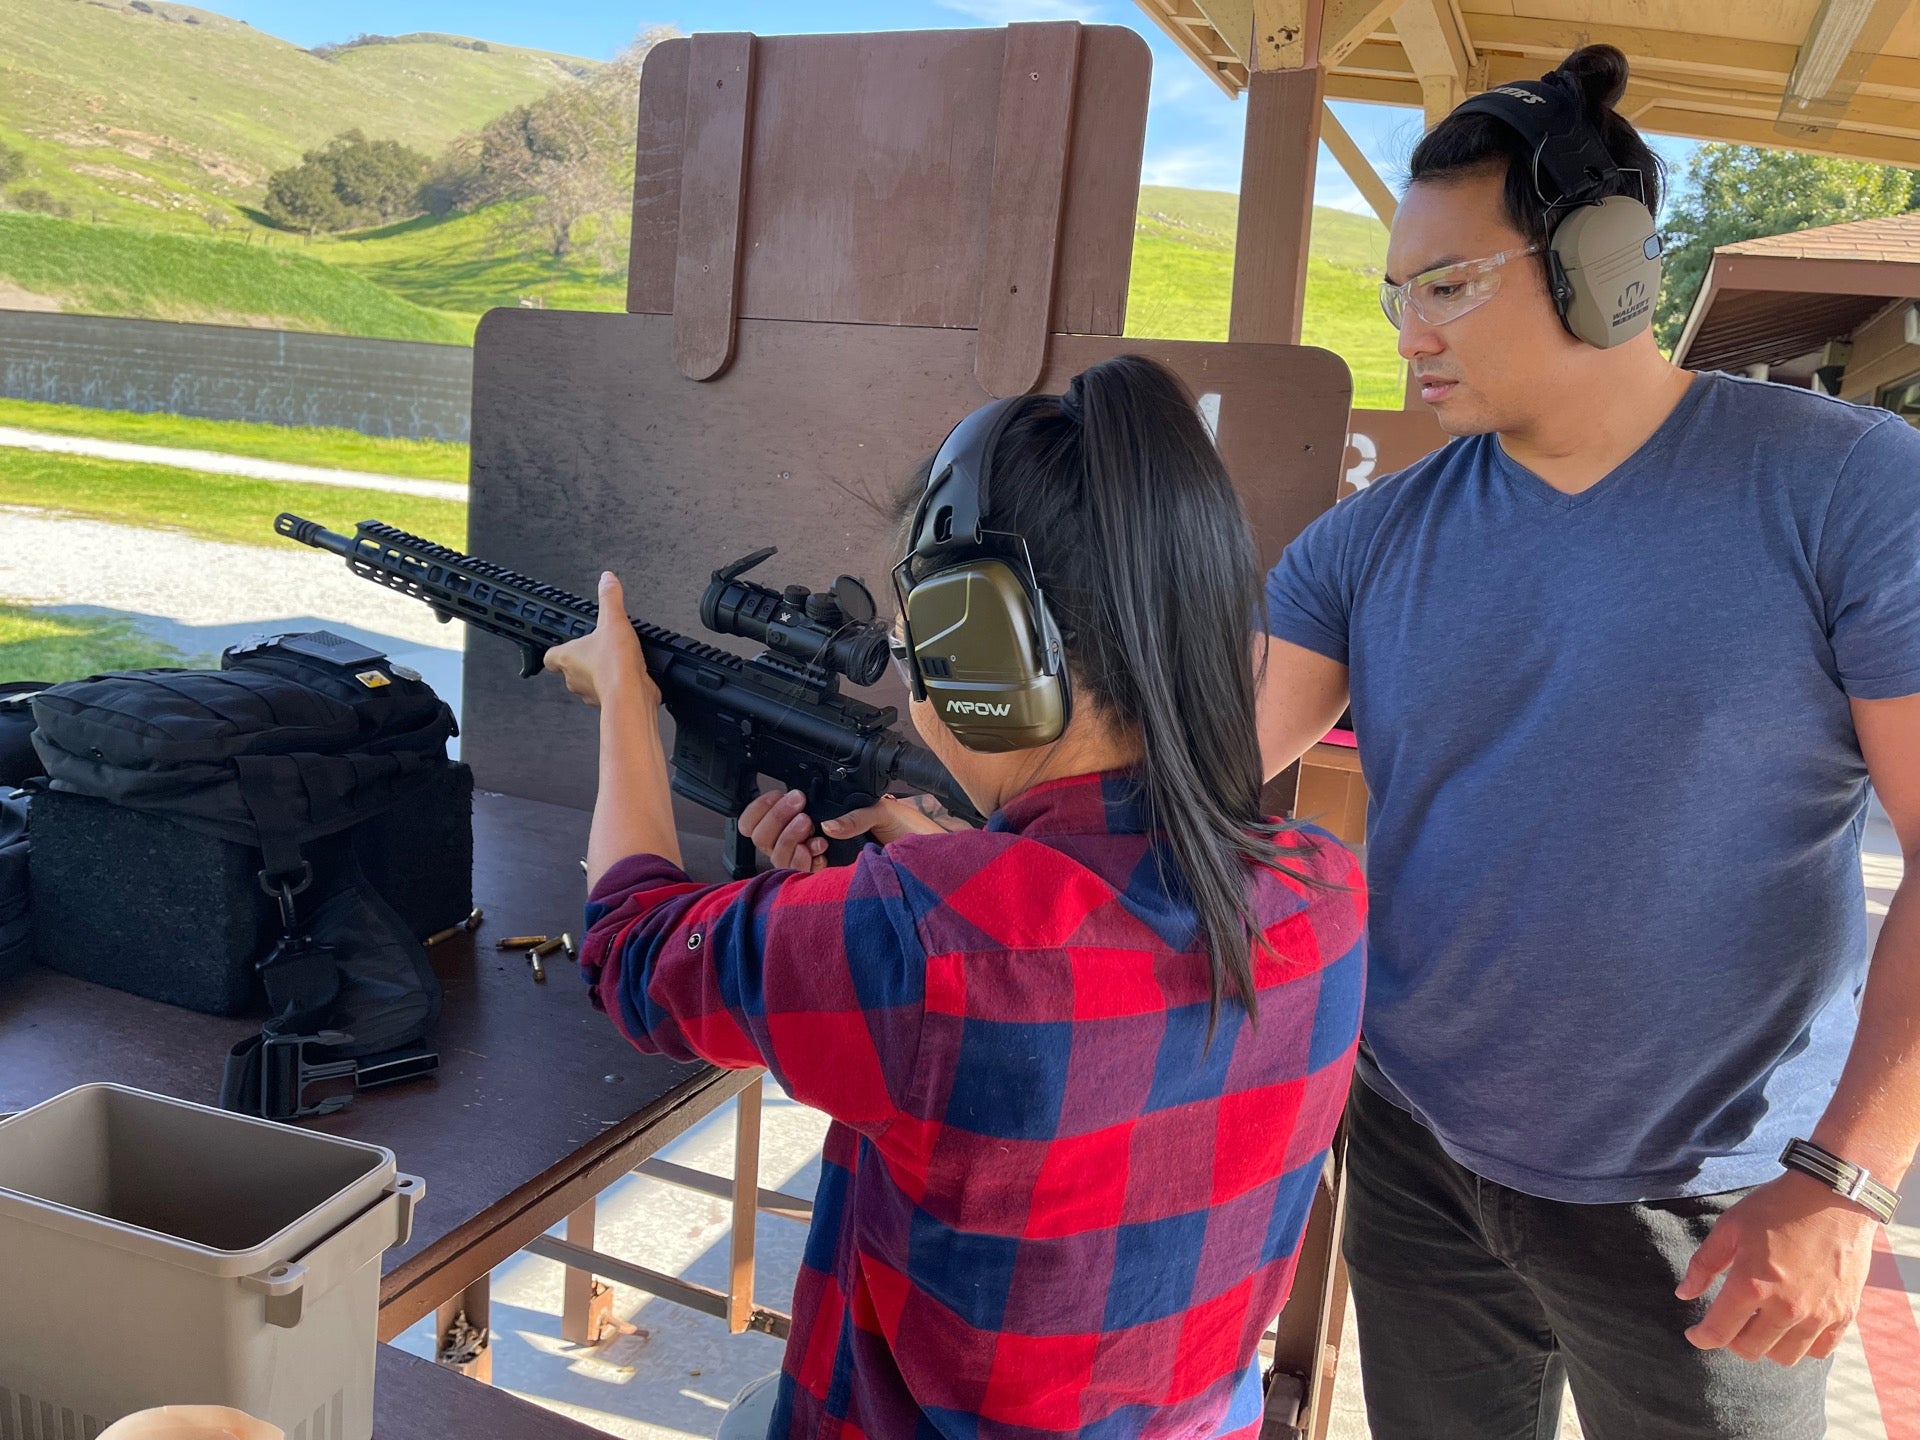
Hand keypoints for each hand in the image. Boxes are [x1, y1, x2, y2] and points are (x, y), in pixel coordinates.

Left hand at [544, 572, 658, 709]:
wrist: (631, 694)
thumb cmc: (614, 663)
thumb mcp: (613, 620)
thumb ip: (609, 598)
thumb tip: (607, 580)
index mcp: (567, 657)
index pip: (550, 656)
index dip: (556, 650)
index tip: (562, 645)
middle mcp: (574, 678)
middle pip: (569, 670)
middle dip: (582, 660)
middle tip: (596, 649)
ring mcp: (589, 693)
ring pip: (587, 683)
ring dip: (598, 674)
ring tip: (614, 661)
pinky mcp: (607, 702)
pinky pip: (607, 693)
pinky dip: (616, 685)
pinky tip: (628, 675)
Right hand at [736, 790, 958, 872]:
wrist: (929, 857)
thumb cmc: (907, 834)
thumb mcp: (879, 812)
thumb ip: (853, 815)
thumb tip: (826, 826)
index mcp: (819, 824)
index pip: (772, 821)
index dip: (764, 810)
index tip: (778, 795)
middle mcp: (812, 847)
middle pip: (765, 839)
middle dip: (774, 820)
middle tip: (799, 809)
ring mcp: (817, 867)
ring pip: (776, 857)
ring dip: (786, 838)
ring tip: (808, 827)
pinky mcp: (826, 885)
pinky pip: (796, 877)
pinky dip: (800, 860)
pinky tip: (818, 848)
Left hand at [1675, 1171, 1878, 1364]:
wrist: (1833, 1197)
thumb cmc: (1777, 1207)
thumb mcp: (1730, 1227)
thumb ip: (1704, 1264)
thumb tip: (1684, 1294)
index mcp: (1752, 1284)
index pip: (1719, 1332)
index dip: (1702, 1338)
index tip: (1696, 1334)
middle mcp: (1786, 1307)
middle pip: (1750, 1350)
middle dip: (1731, 1340)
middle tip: (1729, 1322)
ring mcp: (1819, 1315)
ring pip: (1784, 1357)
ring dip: (1766, 1345)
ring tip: (1760, 1322)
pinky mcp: (1843, 1315)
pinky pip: (1820, 1350)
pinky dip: (1801, 1345)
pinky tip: (1791, 1325)